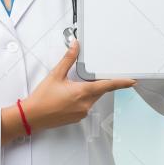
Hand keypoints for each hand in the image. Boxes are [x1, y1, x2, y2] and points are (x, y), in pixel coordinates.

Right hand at [21, 39, 135, 130]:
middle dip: (98, 82)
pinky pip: (86, 105)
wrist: (31, 116)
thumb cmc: (42, 98)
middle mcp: (85, 104)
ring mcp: (82, 113)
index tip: (132, 81)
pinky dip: (82, 98)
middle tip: (91, 76)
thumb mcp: (55, 75)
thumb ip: (68, 59)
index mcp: (82, 92)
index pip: (107, 86)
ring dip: (88, 90)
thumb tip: (75, 46)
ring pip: (92, 98)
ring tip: (72, 86)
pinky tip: (70, 96)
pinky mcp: (77, 117)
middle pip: (100, 91)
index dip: (121, 83)